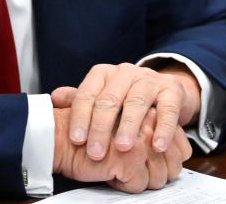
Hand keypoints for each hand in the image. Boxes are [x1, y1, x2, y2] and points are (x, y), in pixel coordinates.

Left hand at [50, 63, 199, 160]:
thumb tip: (54, 99)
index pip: (88, 93)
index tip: (76, 139)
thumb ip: (78, 100)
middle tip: (95, 152)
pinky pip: (167, 110)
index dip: (80, 117)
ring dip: (129, 126)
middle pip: (110, 99)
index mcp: (104, 73)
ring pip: (136, 102)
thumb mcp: (100, 96)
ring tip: (123, 148)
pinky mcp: (172, 91)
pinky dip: (162, 129)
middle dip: (101, 127)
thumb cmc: (125, 98)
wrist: (164, 90)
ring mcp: (149, 80)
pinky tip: (156, 146)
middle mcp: (125, 73)